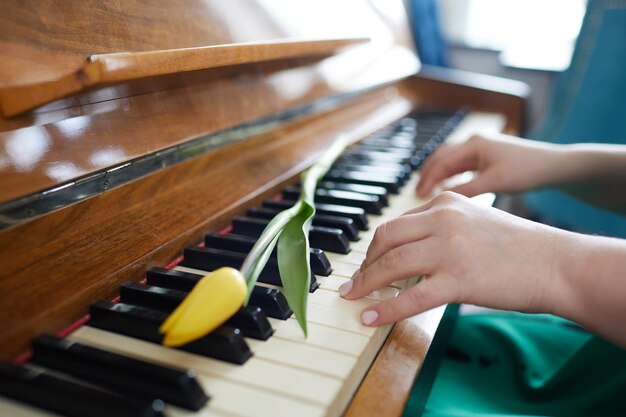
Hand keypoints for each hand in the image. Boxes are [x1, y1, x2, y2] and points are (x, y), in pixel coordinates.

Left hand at [339, 192, 571, 325]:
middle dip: (364, 262)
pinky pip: (411, 297)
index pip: (396, 224)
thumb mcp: (474, 222)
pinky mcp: (458, 279)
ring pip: (392, 265)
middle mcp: (443, 219)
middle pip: (385, 239)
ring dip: (366, 283)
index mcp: (445, 203)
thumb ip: (442, 229)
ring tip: (353, 297)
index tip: (368, 263)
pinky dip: (385, 308)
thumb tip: (410, 253)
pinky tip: (369, 317)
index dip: (376, 247)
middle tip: (354, 282)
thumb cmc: (517, 247)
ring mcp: (449, 249)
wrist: (555, 263)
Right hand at [416, 134, 564, 197]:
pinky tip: (446, 187)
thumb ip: (466, 190)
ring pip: (449, 159)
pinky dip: (450, 174)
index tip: (418, 197)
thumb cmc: (527, 171)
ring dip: (437, 174)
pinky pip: (461, 164)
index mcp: (474, 144)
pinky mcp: (486, 155)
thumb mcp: (494, 183)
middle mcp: (474, 142)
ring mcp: (480, 147)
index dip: (427, 180)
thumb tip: (440, 199)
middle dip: (427, 175)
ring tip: (426, 191)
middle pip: (440, 157)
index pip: (441, 162)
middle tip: (417, 193)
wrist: (554, 165)